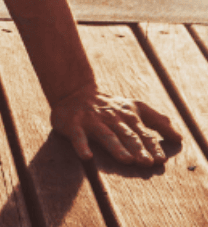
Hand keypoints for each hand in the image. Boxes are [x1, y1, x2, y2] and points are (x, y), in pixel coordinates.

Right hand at [51, 84, 181, 165]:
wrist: (73, 90)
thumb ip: (156, 120)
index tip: (161, 159)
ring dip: (117, 147)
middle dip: (138, 147)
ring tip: (126, 160)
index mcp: (127, 114)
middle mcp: (111, 117)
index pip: (143, 132)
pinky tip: (87, 156)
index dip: (152, 145)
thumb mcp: (133, 107)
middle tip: (147, 162)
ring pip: (106, 135)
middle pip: (127, 134)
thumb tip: (179, 137)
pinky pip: (78, 137)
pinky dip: (81, 146)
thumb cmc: (108, 105)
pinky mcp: (74, 124)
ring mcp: (92, 120)